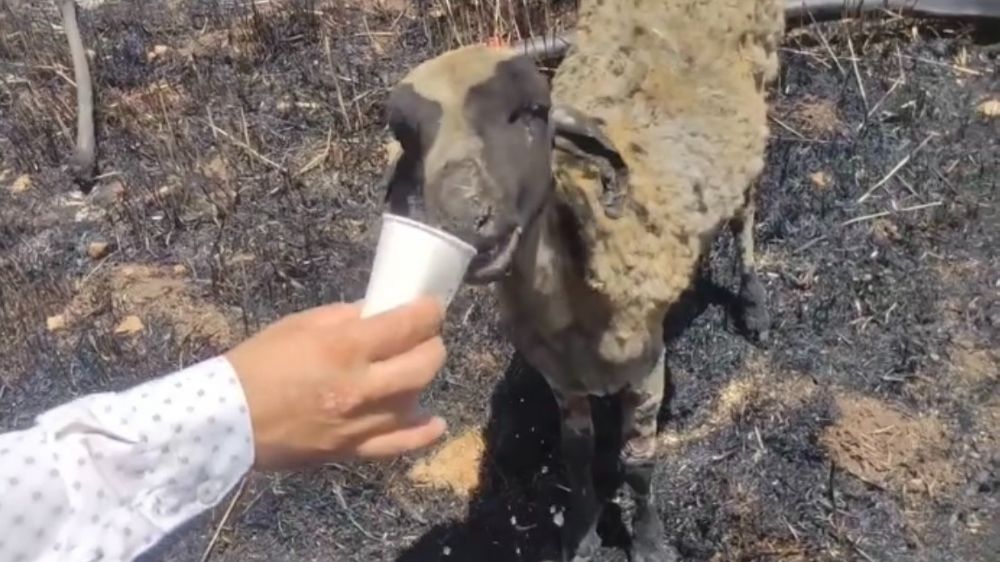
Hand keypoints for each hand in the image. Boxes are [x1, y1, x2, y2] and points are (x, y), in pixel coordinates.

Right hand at [225, 296, 447, 470]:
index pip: (408, 325)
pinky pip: (400, 444)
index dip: (429, 312)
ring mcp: (360, 422)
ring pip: (416, 399)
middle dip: (433, 344)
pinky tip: (434, 422)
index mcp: (344, 347)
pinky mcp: (352, 450)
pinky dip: (422, 433)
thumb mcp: (299, 324)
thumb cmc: (258, 363)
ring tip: (412, 368)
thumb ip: (345, 317)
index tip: (431, 306)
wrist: (226, 419)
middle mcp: (360, 386)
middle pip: (424, 364)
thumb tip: (379, 312)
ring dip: (422, 379)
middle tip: (425, 336)